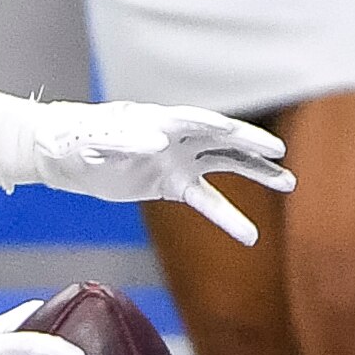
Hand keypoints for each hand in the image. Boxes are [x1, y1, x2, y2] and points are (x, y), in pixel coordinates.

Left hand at [26, 101, 291, 245]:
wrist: (65, 155)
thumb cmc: (76, 141)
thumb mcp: (95, 142)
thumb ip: (124, 141)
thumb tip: (157, 142)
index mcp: (156, 120)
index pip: (191, 120)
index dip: (213, 125)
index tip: (236, 132)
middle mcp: (176, 137)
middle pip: (220, 137)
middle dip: (249, 143)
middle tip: (279, 152)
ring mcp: (179, 159)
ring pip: (225, 164)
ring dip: (256, 172)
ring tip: (288, 182)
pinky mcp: (174, 184)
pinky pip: (207, 200)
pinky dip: (228, 216)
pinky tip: (250, 234)